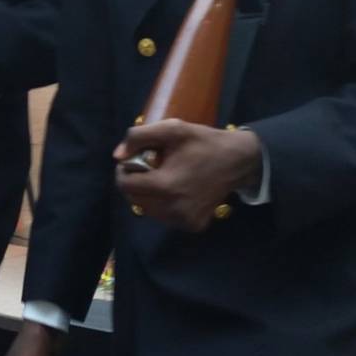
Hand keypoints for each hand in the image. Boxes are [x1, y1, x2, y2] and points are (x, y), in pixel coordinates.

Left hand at [113, 119, 261, 231]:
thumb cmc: (204, 142)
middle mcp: (174, 209)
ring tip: (163, 177)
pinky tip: (176, 190)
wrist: (238, 161)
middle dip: (136, 182)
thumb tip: (117, 156)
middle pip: (135, 199)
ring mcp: (185, 221)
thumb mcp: (173, 129)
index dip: (123, 171)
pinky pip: (166, 217)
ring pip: (149, 210)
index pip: (125, 185)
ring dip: (148, 195)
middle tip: (150, 168)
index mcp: (166, 186)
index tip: (133, 160)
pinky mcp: (194, 226)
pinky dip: (164, 205)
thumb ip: (139, 137)